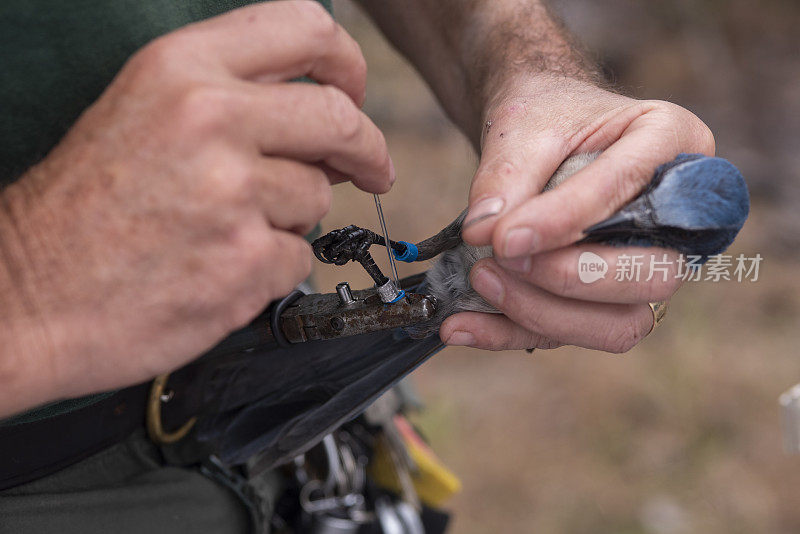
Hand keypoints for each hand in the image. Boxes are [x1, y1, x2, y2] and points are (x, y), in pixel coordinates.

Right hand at [0, 1, 392, 415]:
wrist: (29, 294)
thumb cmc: (83, 208)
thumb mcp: (143, 110)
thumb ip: (230, 95)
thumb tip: (321, 115)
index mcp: (182, 68)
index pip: (306, 30)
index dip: (348, 64)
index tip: (355, 96)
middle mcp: (211, 118)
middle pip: (340, 119)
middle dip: (367, 150)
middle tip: (372, 169)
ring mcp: (232, 193)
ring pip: (317, 198)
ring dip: (292, 218)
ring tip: (228, 230)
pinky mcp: (245, 261)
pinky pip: (299, 258)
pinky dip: (273, 267)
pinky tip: (221, 268)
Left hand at [441, 77, 713, 351]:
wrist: (542, 130)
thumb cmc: (546, 116)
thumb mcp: (524, 126)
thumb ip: (507, 176)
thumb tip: (482, 234)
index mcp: (673, 140)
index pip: (628, 187)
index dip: (567, 219)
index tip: (502, 238)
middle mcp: (679, 216)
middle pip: (650, 276)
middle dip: (567, 278)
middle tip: (495, 256)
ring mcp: (649, 265)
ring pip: (621, 325)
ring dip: (544, 314)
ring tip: (478, 279)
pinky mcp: (607, 301)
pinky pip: (572, 336)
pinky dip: (512, 334)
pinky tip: (461, 326)